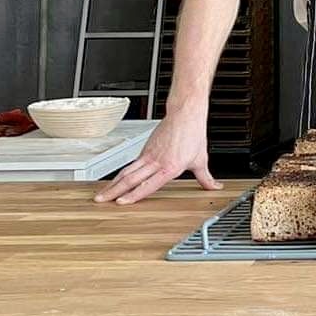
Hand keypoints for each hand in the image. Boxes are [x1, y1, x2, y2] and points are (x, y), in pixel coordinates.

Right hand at [94, 107, 219, 204]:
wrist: (186, 114)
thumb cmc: (193, 134)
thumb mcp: (201, 159)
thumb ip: (206, 178)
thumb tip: (215, 187)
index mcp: (170, 167)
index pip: (149, 184)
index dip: (134, 194)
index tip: (121, 202)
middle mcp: (156, 161)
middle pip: (131, 178)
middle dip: (114, 191)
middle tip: (101, 200)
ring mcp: (148, 155)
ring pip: (127, 171)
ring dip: (112, 183)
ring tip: (101, 194)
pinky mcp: (145, 149)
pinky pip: (131, 164)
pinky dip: (121, 174)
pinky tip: (115, 181)